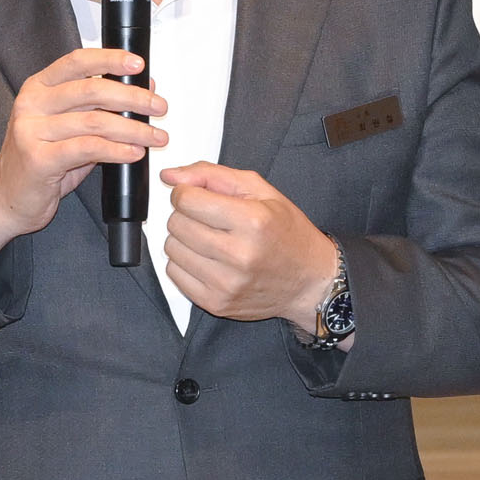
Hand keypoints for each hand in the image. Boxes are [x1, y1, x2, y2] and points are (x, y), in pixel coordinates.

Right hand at [0, 48, 167, 265]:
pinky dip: (116, 150)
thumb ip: (99, 106)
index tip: (138, 64)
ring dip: (132, 129)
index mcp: (38, 87)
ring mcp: (31, 131)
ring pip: (94, 121)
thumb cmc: (41, 159)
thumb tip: (142, 86)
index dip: (110, 59)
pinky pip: (87, 148)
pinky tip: (133, 153)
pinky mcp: (38, 159)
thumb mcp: (70, 126)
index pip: (77, 62)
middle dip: (133, 98)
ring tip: (155, 136)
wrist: (6, 197)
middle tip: (159, 107)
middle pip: (91, 90)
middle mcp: (32, 104)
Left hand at [159, 162, 338, 335]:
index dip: (186, 193)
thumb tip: (170, 176)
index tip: (196, 196)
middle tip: (207, 218)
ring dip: (183, 239)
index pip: (188, 200)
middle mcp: (239, 254)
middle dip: (185, 214)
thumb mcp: (261, 191)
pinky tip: (206, 259)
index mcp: (252, 221)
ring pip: (172, 249)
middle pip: (177, 224)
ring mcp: (226, 283)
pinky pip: (174, 274)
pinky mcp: (216, 304)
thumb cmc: (287, 233)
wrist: (310, 282)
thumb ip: (212, 176)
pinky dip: (184, 262)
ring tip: (208, 239)